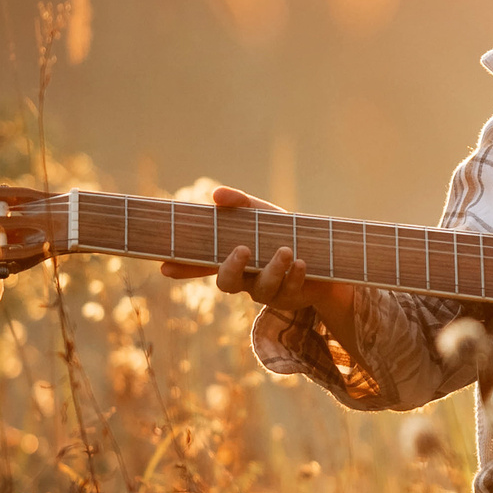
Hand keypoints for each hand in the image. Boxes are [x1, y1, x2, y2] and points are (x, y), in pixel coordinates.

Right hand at [159, 185, 353, 322]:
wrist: (327, 257)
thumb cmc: (285, 233)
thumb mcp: (263, 214)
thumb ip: (241, 203)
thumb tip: (216, 194)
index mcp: (233, 258)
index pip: (201, 263)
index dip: (184, 266)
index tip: (165, 266)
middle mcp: (247, 279)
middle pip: (227, 283)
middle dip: (232, 268)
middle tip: (242, 250)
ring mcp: (269, 291)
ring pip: (263, 290)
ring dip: (273, 269)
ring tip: (286, 250)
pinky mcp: (293, 297)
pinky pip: (291, 290)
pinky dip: (297, 276)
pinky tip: (303, 263)